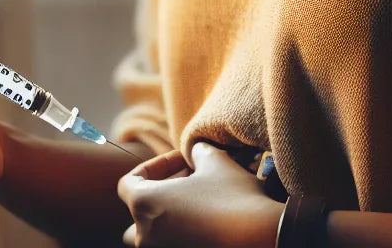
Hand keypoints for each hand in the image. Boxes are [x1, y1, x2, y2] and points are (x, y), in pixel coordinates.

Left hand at [117, 141, 283, 247]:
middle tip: (188, 183)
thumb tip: (196, 151)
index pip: (127, 183)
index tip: (182, 160)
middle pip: (136, 214)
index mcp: (144, 205)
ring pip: (153, 236)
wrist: (264, 237)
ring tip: (196, 204)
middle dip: (158, 196)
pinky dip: (183, 234)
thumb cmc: (234, 197)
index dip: (154, 166)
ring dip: (168, 218)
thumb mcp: (215, 161)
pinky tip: (209, 222)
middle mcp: (146, 236)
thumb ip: (197, 152)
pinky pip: (173, 245)